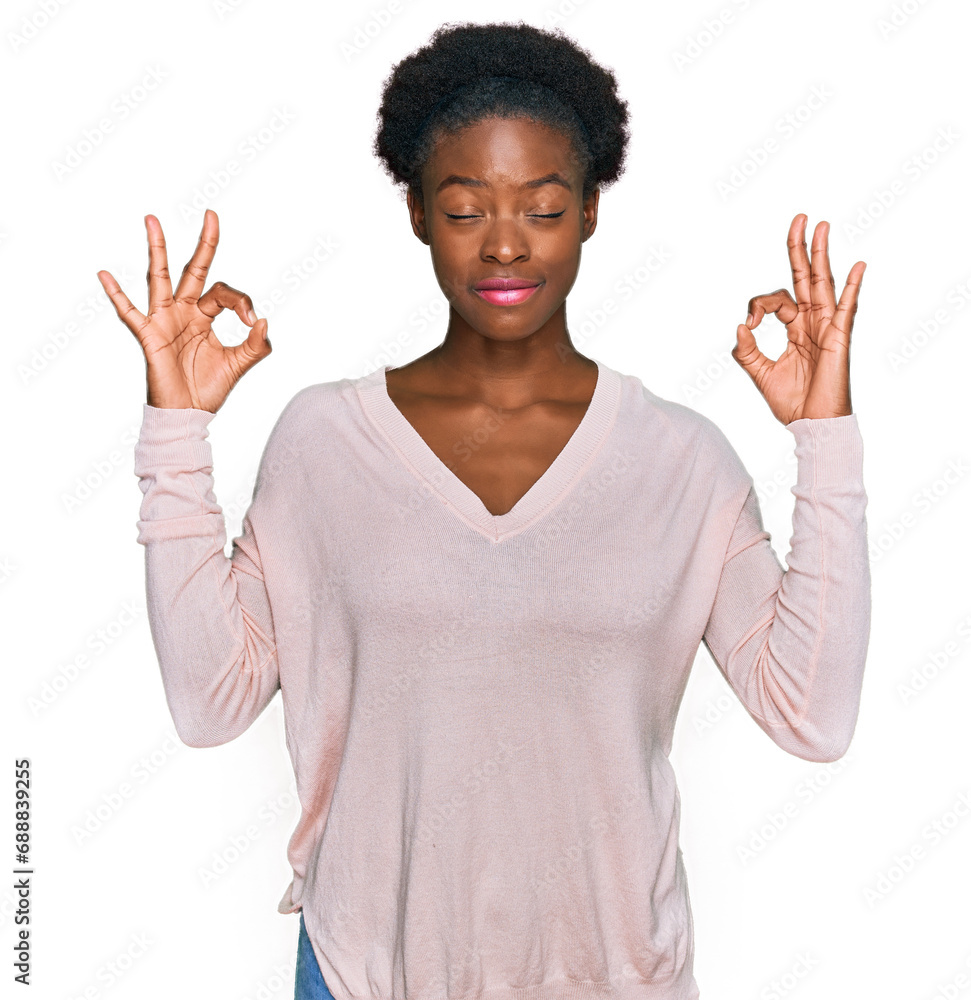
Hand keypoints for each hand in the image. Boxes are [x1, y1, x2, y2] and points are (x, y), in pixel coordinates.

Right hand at [97, 209, 270, 411]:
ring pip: (159, 277)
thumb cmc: (209, 389)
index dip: (242, 301)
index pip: (224, 293)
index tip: (252, 320)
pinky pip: (130, 313)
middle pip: (193, 270)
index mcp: (204, 316)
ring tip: (153, 219)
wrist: (188, 415)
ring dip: (157, 249)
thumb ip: (256, 344)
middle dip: (203, 244)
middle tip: (212, 214)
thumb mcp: (240, 364)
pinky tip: (105, 274)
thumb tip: (264, 320)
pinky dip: (117, 295)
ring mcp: (164, 321)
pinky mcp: (150, 337)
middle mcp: (184, 312)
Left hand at [732, 214, 864, 423]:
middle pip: (806, 278)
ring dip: (822, 255)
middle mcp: (812, 323)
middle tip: (800, 218)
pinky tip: (857, 266)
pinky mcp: (839, 340)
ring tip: (820, 226)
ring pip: (824, 284)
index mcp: (795, 328)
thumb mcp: (760, 375)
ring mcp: (828, 328)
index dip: (758, 305)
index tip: (749, 322)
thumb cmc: (792, 403)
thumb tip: (739, 326)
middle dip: (800, 249)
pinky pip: (847, 309)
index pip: (776, 300)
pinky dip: (851, 288)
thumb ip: (747, 352)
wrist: (812, 426)